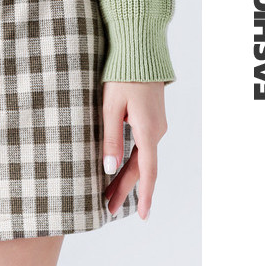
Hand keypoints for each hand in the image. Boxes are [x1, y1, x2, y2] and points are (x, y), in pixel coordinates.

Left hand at [101, 81, 167, 220]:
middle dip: (124, 190)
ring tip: (107, 194)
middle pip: (141, 168)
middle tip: (108, 209)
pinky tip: (119, 169)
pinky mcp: (151, 118)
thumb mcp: (110, 107)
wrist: (140, 49)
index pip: (148, 172)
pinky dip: (130, 162)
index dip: (145, 195)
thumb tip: (109, 168)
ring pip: (141, 158)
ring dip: (125, 177)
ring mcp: (156, 125)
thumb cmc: (122, 75)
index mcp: (148, 131)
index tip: (144, 216)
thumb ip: (110, 138)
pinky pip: (142, 147)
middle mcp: (157, 131)